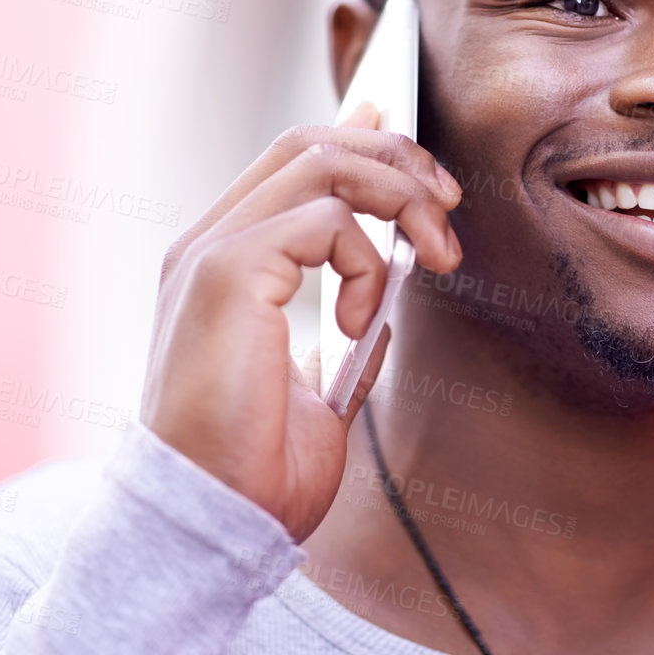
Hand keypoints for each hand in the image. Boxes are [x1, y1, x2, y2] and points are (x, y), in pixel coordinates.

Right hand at [140, 102, 461, 539]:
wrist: (213, 525)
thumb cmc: (254, 473)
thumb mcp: (316, 389)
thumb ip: (343, 330)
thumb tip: (388, 289)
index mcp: (219, 267)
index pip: (287, 165)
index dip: (350, 135)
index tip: (399, 129)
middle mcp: (205, 246)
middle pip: (308, 144)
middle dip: (393, 157)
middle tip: (448, 206)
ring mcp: (211, 254)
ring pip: (322, 162)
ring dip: (400, 197)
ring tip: (438, 254)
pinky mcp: (228, 273)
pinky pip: (326, 221)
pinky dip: (367, 262)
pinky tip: (363, 319)